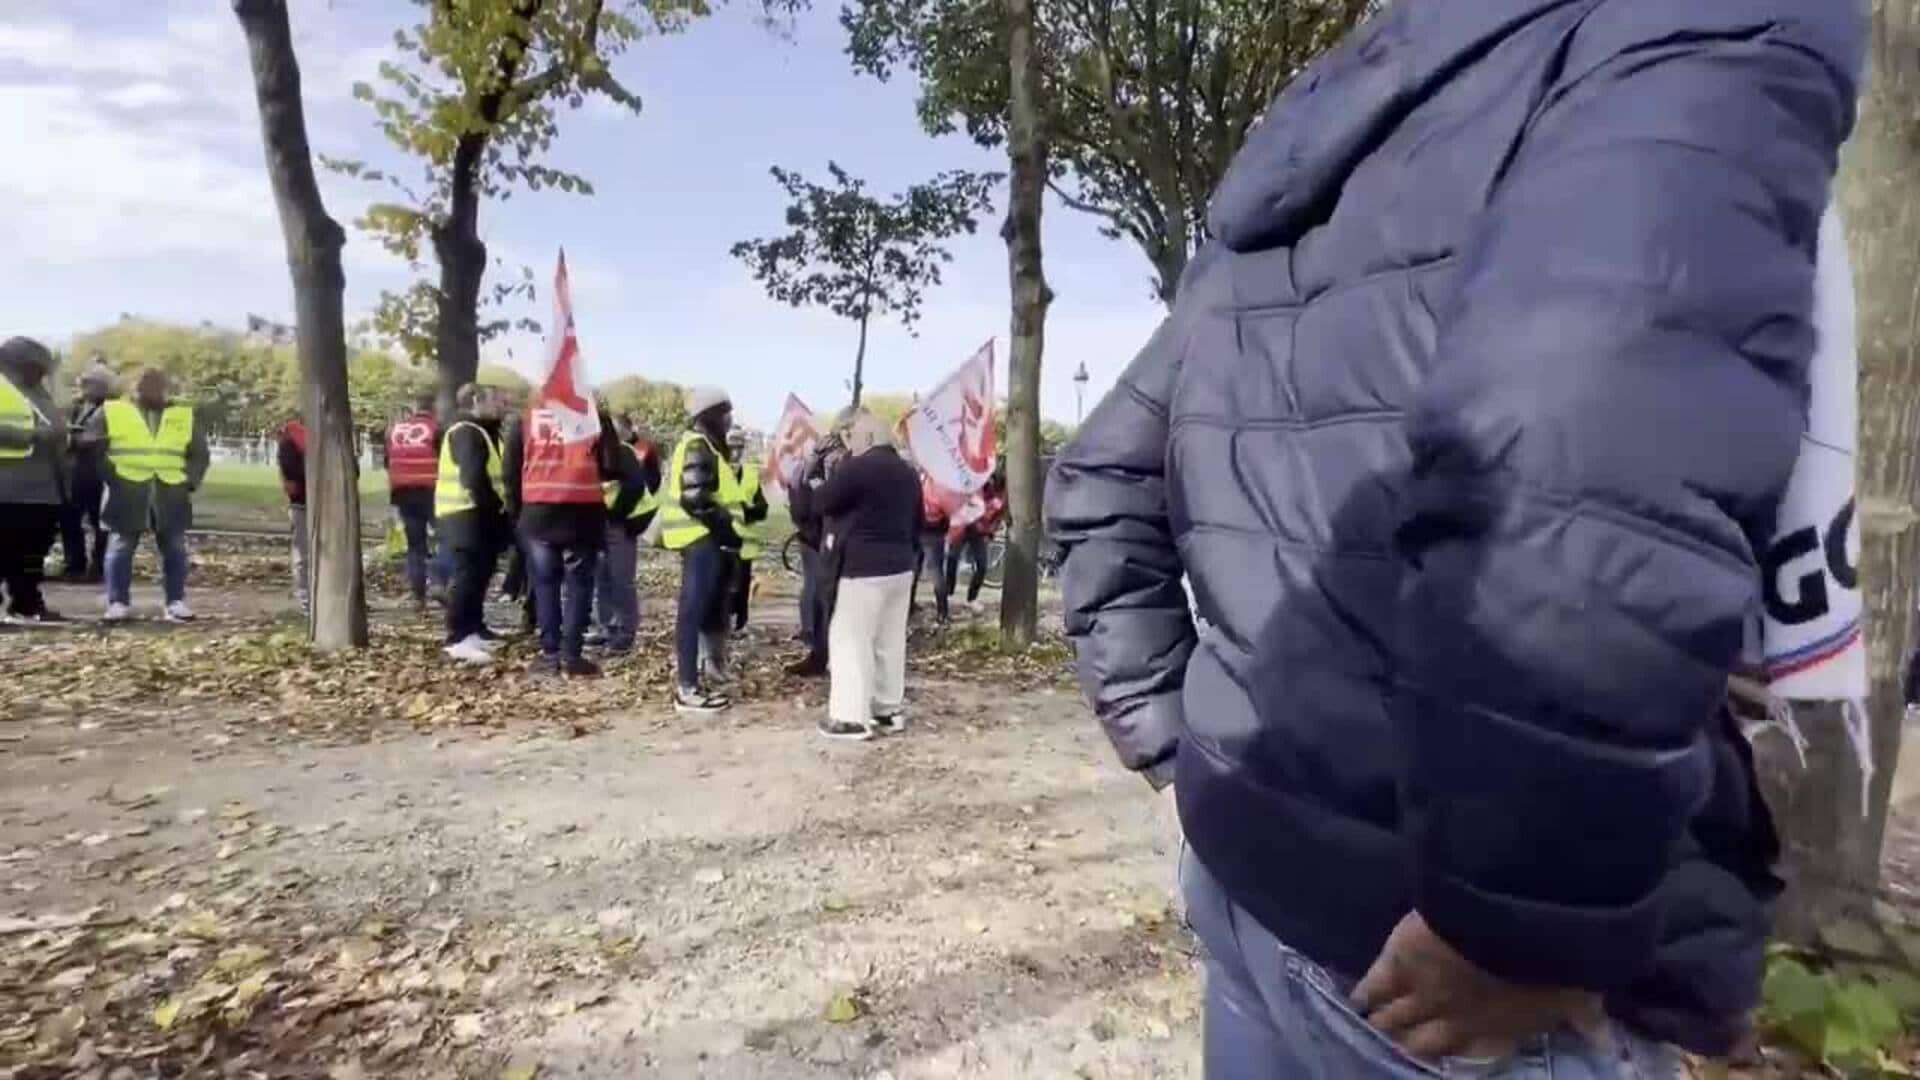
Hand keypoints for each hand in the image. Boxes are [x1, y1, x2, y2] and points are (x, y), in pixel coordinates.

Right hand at [1352, 912, 1603, 1062]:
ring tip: (1372, 1027)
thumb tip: (1606, 1043)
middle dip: (1411, 1043)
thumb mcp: (1576, 995)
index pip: (1470, 1052)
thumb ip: (1586, 1019)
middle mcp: (1454, 1021)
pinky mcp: (1398, 964)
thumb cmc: (1549, 963)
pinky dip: (1364, 994)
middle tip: (1398, 1045)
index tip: (1445, 1055)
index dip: (1458, 1053)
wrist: (1511, 926)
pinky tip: (1355, 1000)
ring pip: (1394, 1018)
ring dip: (1384, 1024)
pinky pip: (1374, 985)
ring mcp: (1422, 994)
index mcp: (1496, 1030)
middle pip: (1421, 1042)